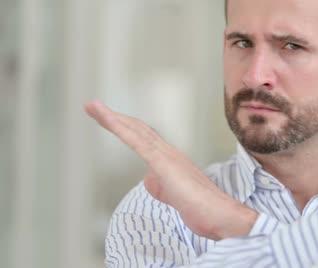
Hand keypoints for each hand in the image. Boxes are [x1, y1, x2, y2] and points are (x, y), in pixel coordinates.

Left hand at [85, 101, 257, 239]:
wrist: (221, 215)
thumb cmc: (203, 209)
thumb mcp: (174, 197)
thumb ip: (160, 186)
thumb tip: (148, 179)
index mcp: (171, 160)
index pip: (144, 139)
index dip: (126, 128)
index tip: (109, 120)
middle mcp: (169, 152)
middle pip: (137, 129)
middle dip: (114, 117)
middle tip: (93, 107)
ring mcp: (166, 155)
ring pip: (135, 131)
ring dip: (112, 118)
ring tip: (93, 107)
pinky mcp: (163, 162)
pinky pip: (138, 142)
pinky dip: (121, 128)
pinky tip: (109, 120)